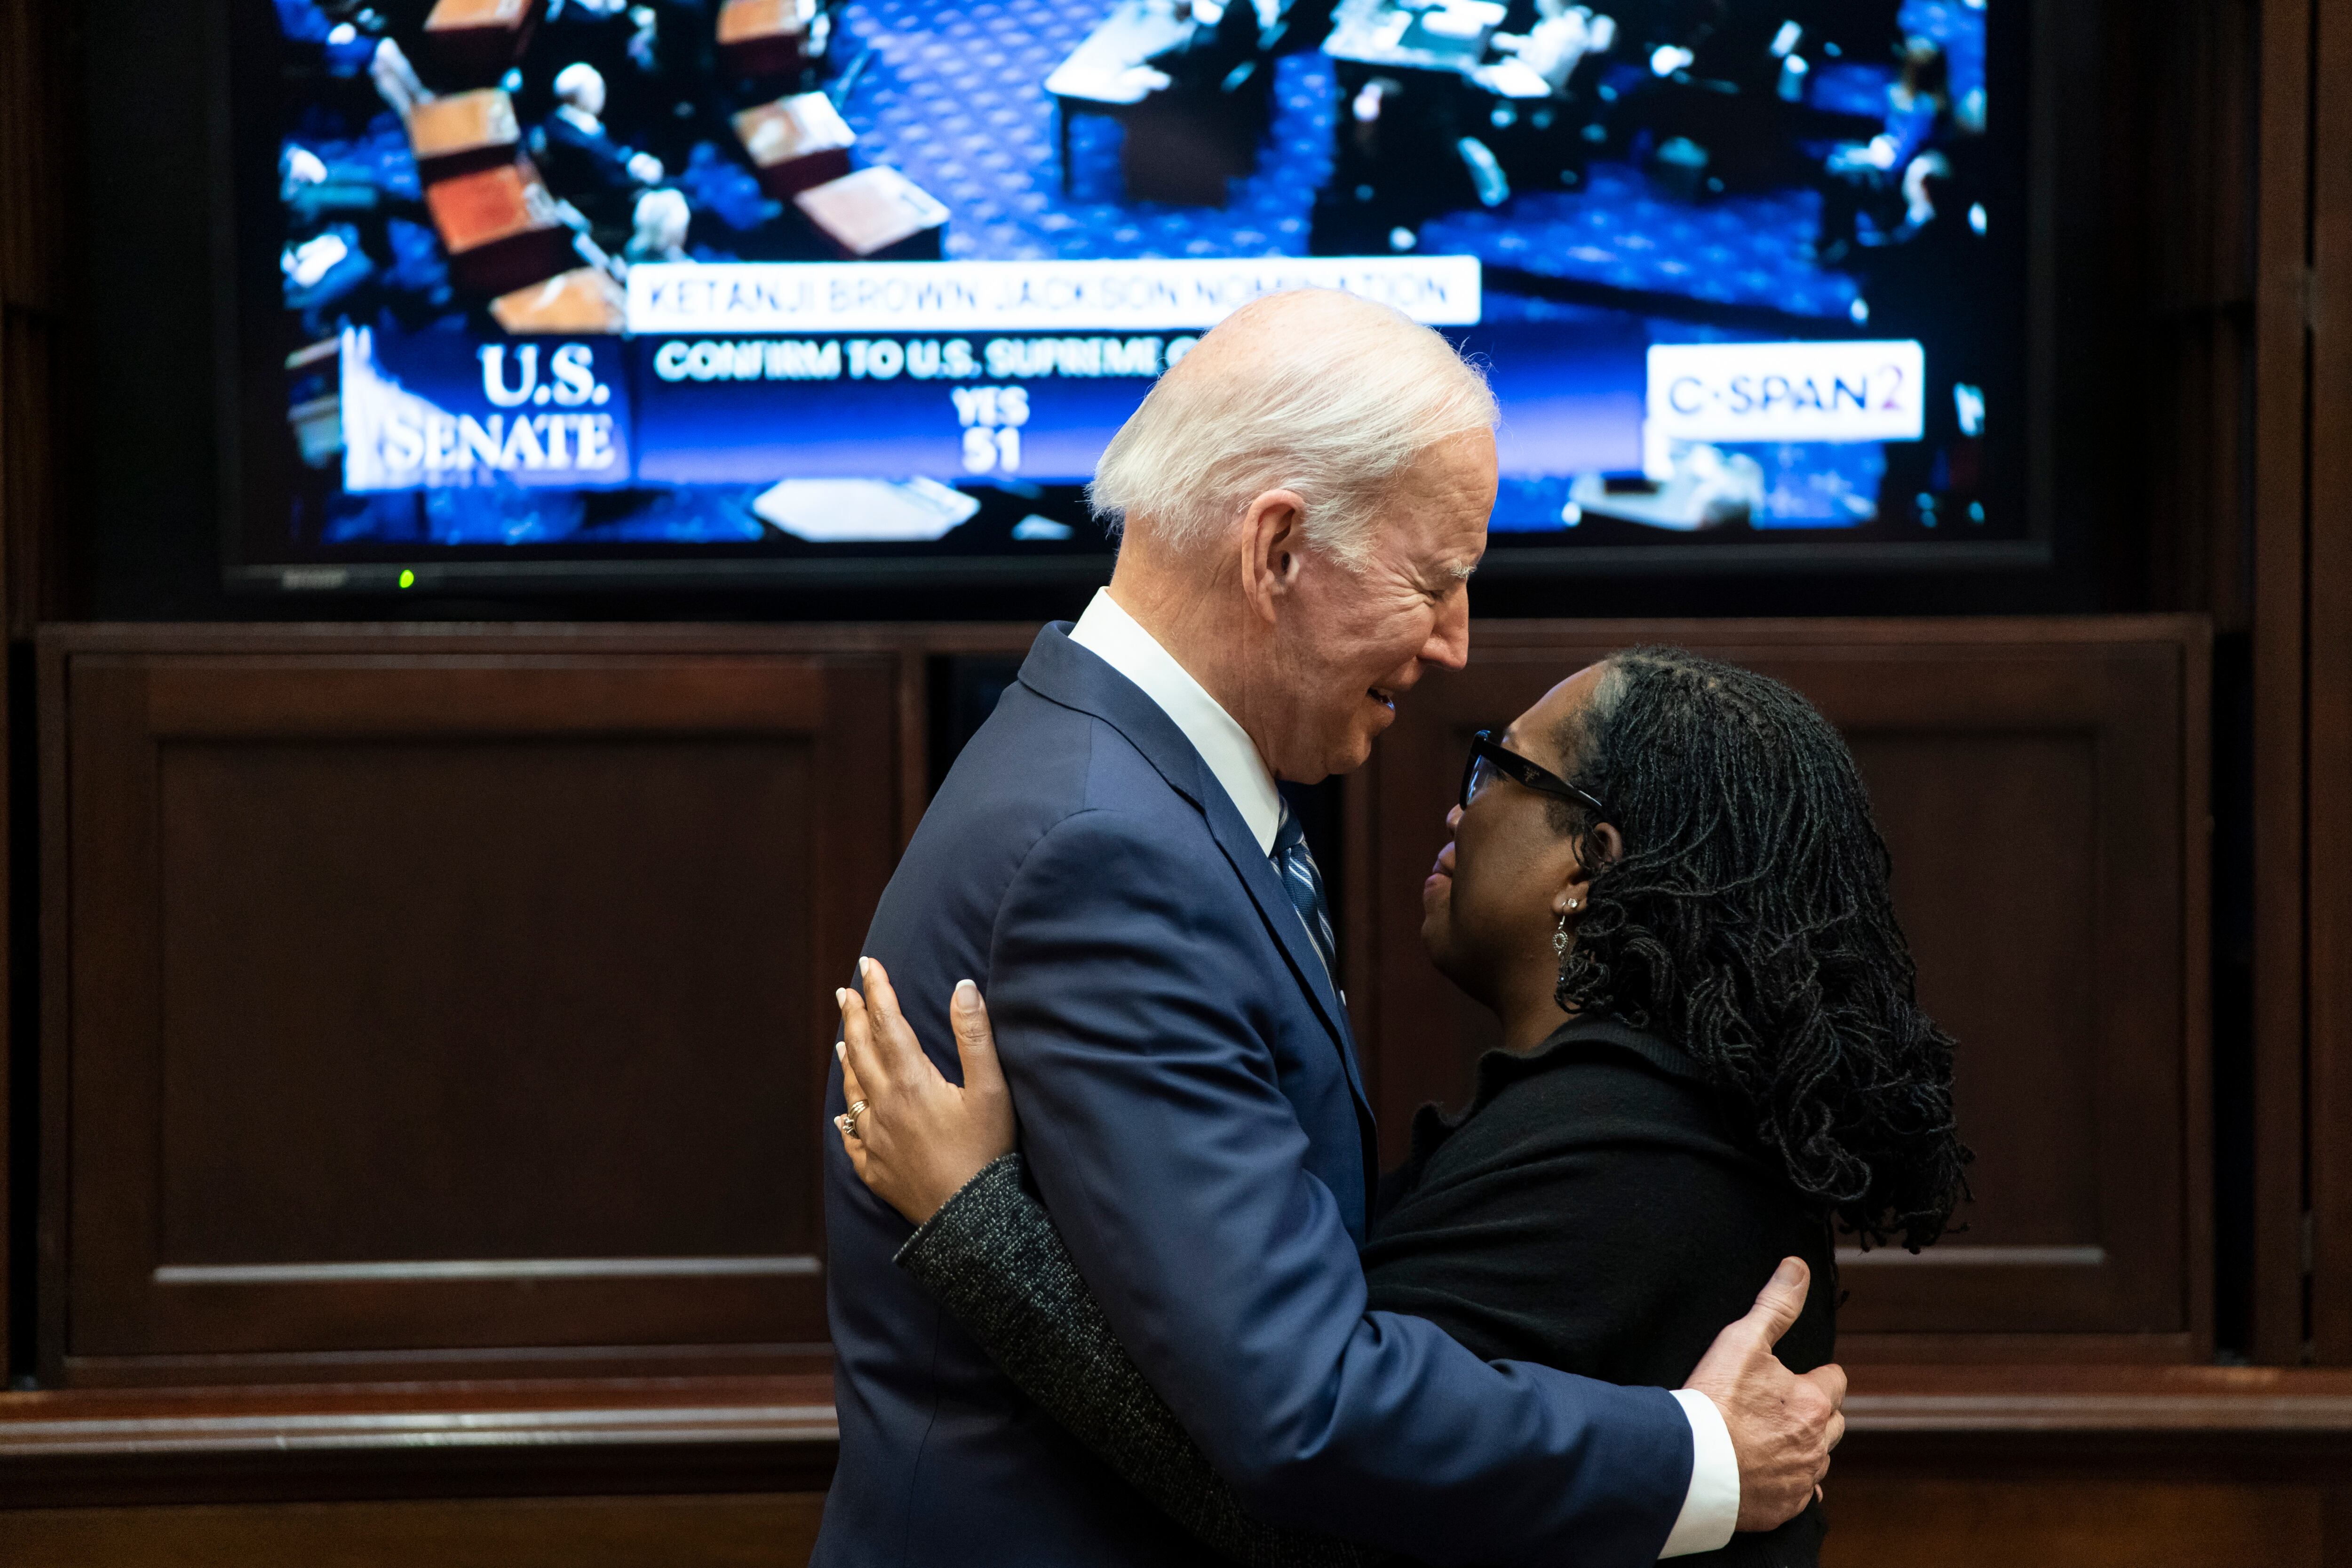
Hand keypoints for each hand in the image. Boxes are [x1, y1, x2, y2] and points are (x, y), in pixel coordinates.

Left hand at [834, 958, 1017, 1223]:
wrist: (969, 1224)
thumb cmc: (987, 1154)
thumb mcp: (992, 1091)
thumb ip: (975, 1036)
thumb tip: (963, 987)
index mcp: (911, 1082)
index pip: (887, 1023)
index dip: (878, 990)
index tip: (868, 964)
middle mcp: (884, 1107)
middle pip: (861, 1051)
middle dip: (853, 1017)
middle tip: (845, 992)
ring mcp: (874, 1140)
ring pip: (852, 1090)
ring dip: (848, 1059)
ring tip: (843, 1039)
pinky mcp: (874, 1169)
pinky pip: (851, 1136)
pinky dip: (845, 1117)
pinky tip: (842, 1113)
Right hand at [1681, 1257, 1846, 1530]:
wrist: (1690, 1465)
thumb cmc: (1715, 1401)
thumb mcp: (1741, 1341)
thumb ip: (1774, 1305)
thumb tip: (1798, 1267)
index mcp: (1813, 1402)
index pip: (1835, 1380)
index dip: (1816, 1375)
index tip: (1794, 1376)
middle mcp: (1817, 1443)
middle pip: (1833, 1422)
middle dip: (1815, 1412)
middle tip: (1778, 1406)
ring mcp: (1803, 1479)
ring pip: (1818, 1458)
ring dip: (1803, 1447)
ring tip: (1768, 1439)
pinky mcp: (1785, 1508)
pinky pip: (1801, 1496)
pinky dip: (1789, 1484)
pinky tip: (1766, 1475)